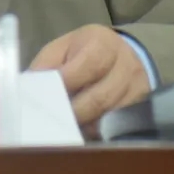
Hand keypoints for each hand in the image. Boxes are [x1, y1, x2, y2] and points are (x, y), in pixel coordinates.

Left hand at [29, 24, 150, 135]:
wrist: (123, 53)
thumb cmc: (85, 51)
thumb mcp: (63, 48)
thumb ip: (46, 64)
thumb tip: (30, 86)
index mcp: (102, 43)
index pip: (87, 66)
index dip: (66, 84)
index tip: (47, 97)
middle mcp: (126, 65)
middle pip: (99, 98)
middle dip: (72, 112)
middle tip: (53, 119)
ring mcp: (138, 89)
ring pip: (109, 118)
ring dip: (84, 125)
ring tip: (65, 124)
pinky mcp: (143, 108)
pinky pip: (119, 128)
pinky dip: (98, 131)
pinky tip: (84, 127)